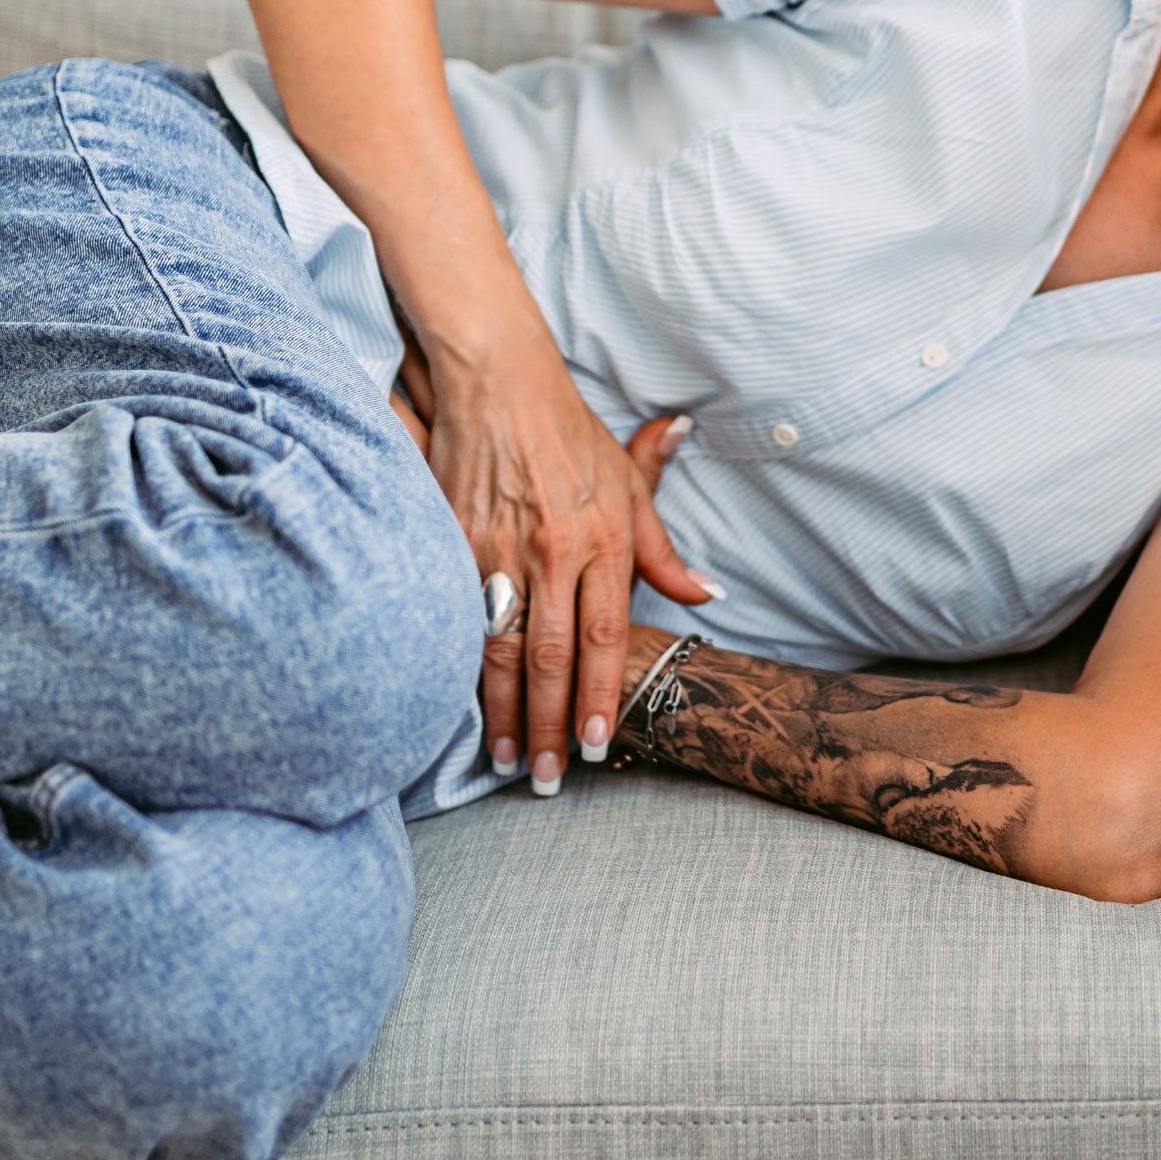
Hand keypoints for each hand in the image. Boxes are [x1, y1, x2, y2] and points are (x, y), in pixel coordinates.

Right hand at [408, 332, 713, 796]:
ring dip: (506, 710)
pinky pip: (459, 617)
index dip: (603, 694)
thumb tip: (706, 595)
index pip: (606, 635)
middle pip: (553, 656)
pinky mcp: (454, 541)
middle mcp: (552, 550)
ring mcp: (498, 548)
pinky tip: (464, 705)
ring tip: (509, 757)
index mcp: (602, 539)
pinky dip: (462, 667)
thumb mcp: (630, 488)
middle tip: (551, 775)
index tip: (599, 742)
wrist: (499, 384)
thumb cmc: (570, 437)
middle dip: (554, 723)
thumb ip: (663, 552)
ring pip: (500, 647)